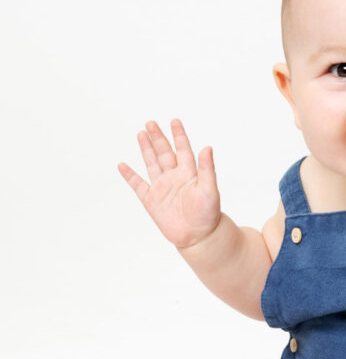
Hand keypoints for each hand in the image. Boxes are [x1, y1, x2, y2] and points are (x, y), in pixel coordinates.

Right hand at [118, 119, 220, 247]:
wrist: (198, 237)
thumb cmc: (208, 214)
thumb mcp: (209, 189)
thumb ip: (207, 169)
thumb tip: (208, 147)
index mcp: (189, 173)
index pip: (183, 149)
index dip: (179, 136)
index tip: (175, 121)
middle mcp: (174, 177)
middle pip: (164, 153)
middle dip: (158, 137)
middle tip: (151, 123)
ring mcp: (162, 187)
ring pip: (152, 164)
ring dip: (146, 149)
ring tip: (141, 133)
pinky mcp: (152, 200)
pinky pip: (138, 185)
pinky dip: (130, 176)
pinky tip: (122, 165)